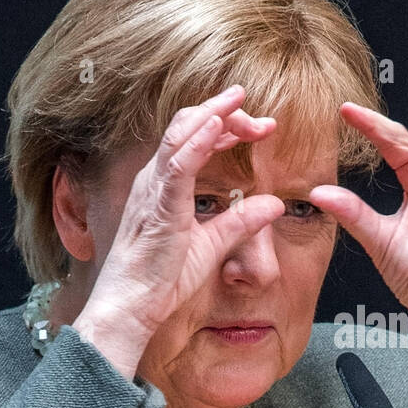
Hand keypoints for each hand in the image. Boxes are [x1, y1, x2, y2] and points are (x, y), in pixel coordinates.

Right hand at [74, 85, 287, 376]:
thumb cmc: (161, 278)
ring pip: (180, 134)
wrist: (132, 306)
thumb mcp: (213, 244)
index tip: (263, 128)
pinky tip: (218, 125)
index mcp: (165, 184)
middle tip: (263, 119)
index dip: (229, 126)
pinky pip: (178, 164)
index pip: (196, 139)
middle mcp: (155, 178)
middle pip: (188, 126)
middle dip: (226, 113)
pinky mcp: (159, 207)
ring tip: (240, 101)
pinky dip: (198, 141)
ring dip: (214, 115)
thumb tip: (275, 203)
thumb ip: (241, 221)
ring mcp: (154, 189)